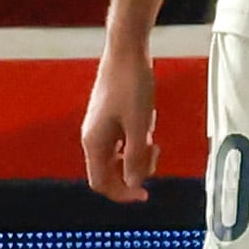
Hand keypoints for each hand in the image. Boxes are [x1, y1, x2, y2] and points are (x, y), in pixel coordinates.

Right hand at [79, 35, 156, 203]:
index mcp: (94, 142)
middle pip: (110, 171)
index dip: (122, 193)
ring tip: (152, 136)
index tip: (145, 195)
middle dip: (134, 170)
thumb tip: (134, 183)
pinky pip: (124, 140)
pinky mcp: (110, 118)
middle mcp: (94, 137)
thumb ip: (135, 156)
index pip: (101, 183)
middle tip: (154, 154)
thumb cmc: (131, 85)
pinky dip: (137, 140)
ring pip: (119, 156)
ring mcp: (101, 127)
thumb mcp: (139, 124)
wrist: (127, 53)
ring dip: (138, 154)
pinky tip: (148, 124)